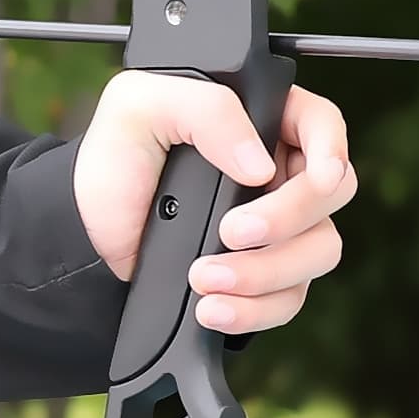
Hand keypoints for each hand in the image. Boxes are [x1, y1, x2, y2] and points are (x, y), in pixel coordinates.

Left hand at [73, 76, 355, 333]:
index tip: (318, 176)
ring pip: (318, 252)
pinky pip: (289, 299)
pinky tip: (210, 306)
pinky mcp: (262, 277)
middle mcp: (278, 173)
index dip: (333, 148)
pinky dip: (253, 310)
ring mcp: (276, 229)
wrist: (86, 236)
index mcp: (260, 121)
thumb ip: (205, 110)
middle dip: (288, 219)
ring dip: (265, 272)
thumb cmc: (112, 162)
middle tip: (231, 231)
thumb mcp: (140, 107)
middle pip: (331, 194)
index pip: (322, 123)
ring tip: (203, 277)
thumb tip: (260, 163)